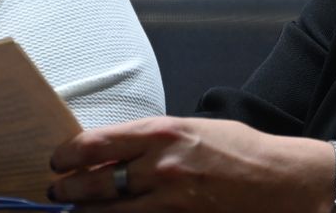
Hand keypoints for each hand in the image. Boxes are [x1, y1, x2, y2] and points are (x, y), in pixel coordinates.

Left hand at [49, 116, 333, 211]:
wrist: (277, 179)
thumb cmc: (241, 149)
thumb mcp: (195, 130)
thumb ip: (154, 140)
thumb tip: (114, 152)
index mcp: (164, 132)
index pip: (96, 143)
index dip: (68, 154)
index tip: (59, 160)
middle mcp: (160, 166)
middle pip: (92, 183)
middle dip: (67, 189)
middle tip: (58, 191)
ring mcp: (167, 200)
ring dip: (84, 211)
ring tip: (75, 209)